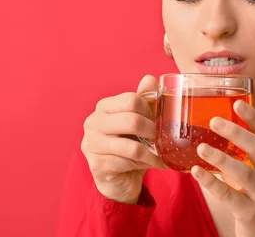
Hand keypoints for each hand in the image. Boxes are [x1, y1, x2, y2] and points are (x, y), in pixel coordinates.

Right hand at [81, 75, 166, 203]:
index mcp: (104, 107)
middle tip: (163, 139)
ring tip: (161, 155)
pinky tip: (153, 165)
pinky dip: (145, 165)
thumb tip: (149, 78)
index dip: (149, 110)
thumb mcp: (139, 119)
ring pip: (132, 147)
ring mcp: (91, 144)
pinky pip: (127, 163)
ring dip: (152, 153)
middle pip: (132, 121)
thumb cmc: (130, 143)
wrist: (120, 176)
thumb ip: (144, 99)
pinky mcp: (96, 165)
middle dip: (153, 132)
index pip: (131, 100)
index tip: (158, 121)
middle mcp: (93, 122)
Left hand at [191, 100, 254, 236]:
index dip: (254, 117)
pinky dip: (213, 184)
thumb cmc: (251, 188)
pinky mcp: (249, 211)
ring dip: (222, 159)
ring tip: (202, 148)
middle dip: (237, 133)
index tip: (237, 103)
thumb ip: (237, 146)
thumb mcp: (251, 164)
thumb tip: (206, 118)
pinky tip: (196, 172)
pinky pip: (230, 197)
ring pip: (245, 174)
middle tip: (214, 121)